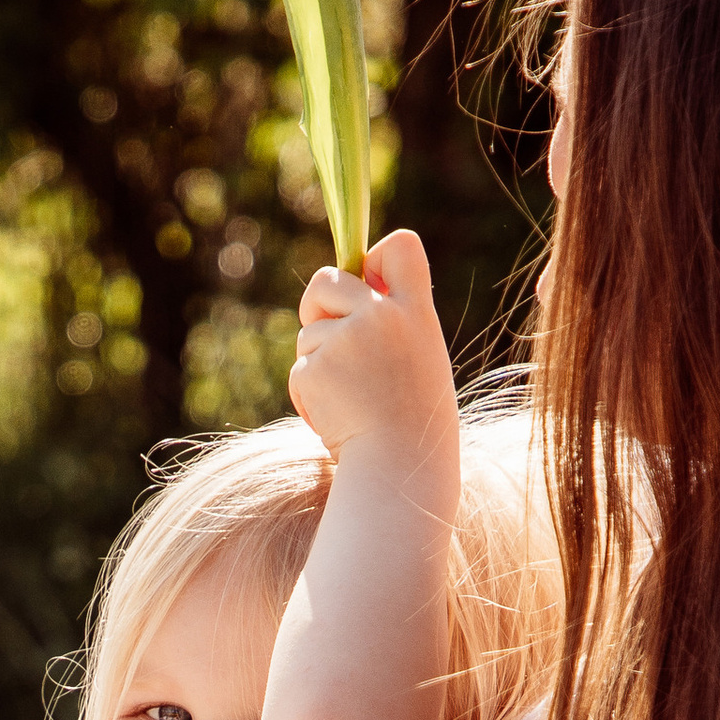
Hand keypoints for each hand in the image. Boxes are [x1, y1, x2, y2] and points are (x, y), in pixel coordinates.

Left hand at [288, 229, 461, 510]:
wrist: (399, 471)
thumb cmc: (413, 423)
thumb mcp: (420, 360)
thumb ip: (393, 323)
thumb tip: (349, 287)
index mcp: (416, 313)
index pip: (401, 248)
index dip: (375, 256)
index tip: (368, 280)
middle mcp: (382, 317)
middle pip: (328, 279)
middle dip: (317, 306)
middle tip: (334, 344)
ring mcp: (346, 341)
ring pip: (309, 332)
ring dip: (317, 362)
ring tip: (350, 399)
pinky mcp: (315, 368)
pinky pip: (300, 368)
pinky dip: (309, 393)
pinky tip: (336, 417)